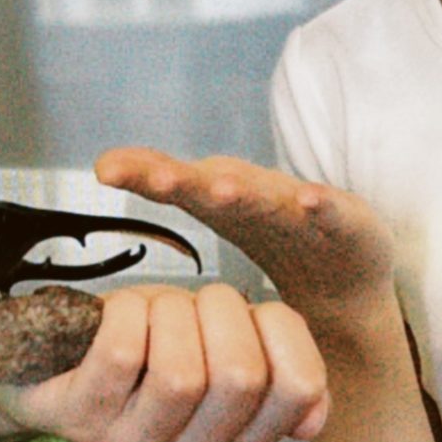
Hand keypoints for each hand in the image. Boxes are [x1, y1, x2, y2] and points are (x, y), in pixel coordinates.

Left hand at [0, 281, 329, 441]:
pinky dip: (127, 314)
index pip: (297, 390)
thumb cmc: (145, 345)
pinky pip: (122, 354)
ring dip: (172, 314)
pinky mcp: (83, 420)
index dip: (281, 330)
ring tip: (156, 310)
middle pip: (239, 377)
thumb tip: (315, 414)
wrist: (50, 360)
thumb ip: (276, 373)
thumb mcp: (220, 349)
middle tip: (198, 303)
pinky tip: (120, 314)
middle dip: (223, 313)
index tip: (252, 315)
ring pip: (182, 372)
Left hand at [93, 147, 395, 336]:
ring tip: (220, 189)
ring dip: (244, 191)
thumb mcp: (213, 224)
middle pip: (213, 182)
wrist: (342, 271)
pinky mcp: (344, 222)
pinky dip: (321, 206)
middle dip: (184, 178)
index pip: (174, 180)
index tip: (105, 170)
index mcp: (219, 196)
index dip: (141, 173)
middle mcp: (254, 191)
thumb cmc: (268, 236)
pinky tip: (308, 201)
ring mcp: (298, 205)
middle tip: (155, 178)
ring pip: (267, 197)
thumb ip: (165, 211)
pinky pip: (332, 214)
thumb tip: (97, 214)